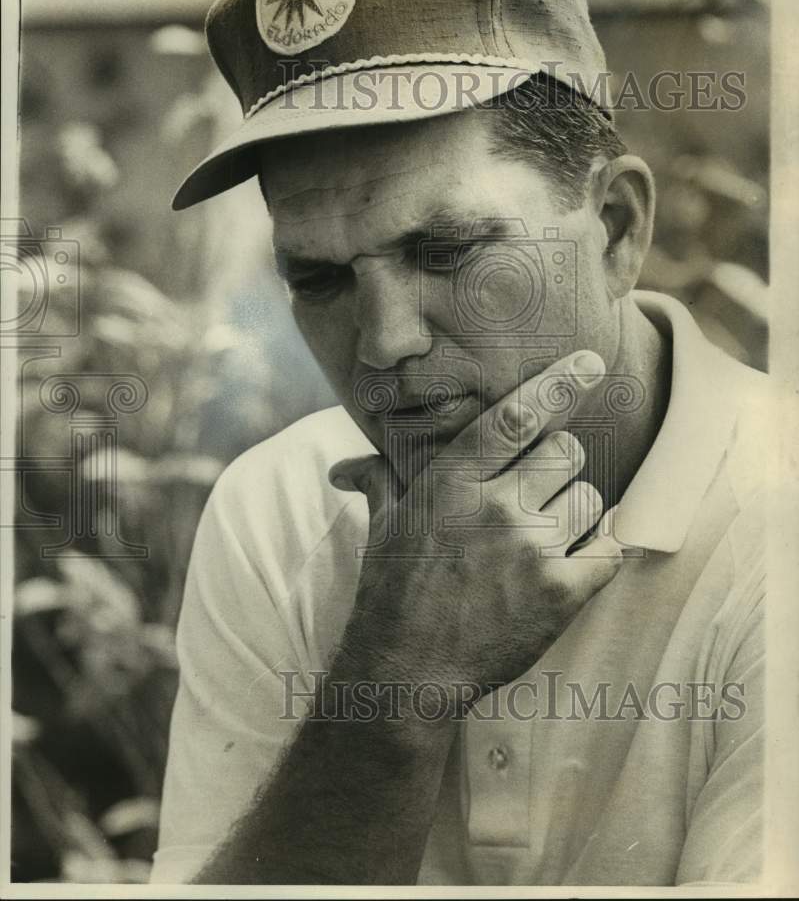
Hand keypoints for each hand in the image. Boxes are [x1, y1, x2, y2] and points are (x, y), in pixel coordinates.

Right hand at [330, 350, 622, 717]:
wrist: (406, 674)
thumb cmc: (392, 594)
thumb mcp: (383, 529)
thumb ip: (379, 483)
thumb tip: (345, 467)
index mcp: (452, 483)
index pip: (515, 416)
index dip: (557, 383)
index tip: (589, 362)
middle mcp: (496, 508)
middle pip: (564, 451)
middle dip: (556, 466)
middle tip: (534, 494)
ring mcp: (533, 551)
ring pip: (589, 497)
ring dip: (574, 512)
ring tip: (544, 538)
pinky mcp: (563, 593)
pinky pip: (611, 546)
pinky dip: (600, 549)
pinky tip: (577, 559)